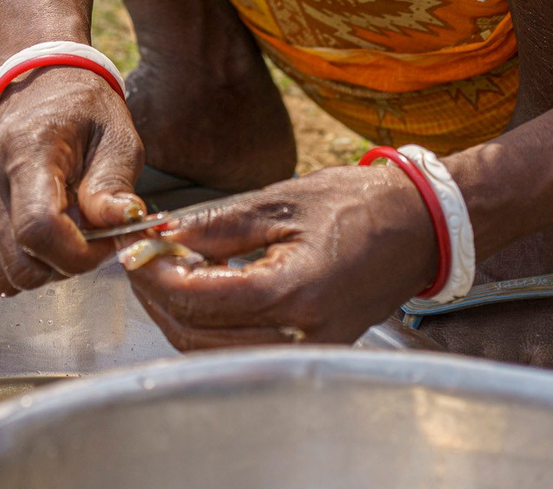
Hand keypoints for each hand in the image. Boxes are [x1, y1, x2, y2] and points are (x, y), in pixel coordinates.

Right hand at [0, 67, 144, 296]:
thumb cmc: (86, 117)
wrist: (39, 88)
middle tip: (85, 239)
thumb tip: (122, 222)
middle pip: (17, 263)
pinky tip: (31, 234)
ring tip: (59, 232)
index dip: (77, 256)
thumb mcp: (118, 141)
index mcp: (27, 147)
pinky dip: (11, 264)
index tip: (104, 243)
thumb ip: (115, 186)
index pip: (38, 230)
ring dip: (37, 269)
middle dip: (62, 267)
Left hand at [123, 164, 438, 348]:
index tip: (134, 250)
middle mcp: (301, 332)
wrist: (418, 226)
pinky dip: (213, 324)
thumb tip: (161, 236)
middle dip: (159, 300)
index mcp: (293, 290)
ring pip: (217, 351)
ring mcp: (309, 348)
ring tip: (170, 271)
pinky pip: (244, 348)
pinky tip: (206, 287)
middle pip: (198, 337)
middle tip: (143, 261)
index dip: (155, 276)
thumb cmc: (356, 204)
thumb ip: (215, 226)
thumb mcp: (279, 202)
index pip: (198, 299)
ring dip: (182, 315)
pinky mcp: (312, 349)